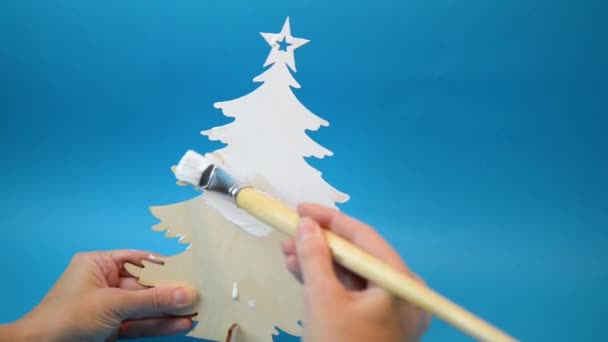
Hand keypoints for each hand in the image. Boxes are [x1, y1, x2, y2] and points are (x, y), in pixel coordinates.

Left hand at [2, 250, 197, 341]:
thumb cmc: (66, 318)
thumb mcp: (113, 304)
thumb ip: (151, 301)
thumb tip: (186, 293)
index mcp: (98, 265)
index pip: (139, 260)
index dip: (164, 265)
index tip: (190, 268)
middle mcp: (104, 283)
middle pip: (145, 286)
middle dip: (171, 292)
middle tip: (199, 293)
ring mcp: (109, 308)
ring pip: (145, 307)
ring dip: (169, 311)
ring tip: (197, 311)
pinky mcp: (112, 329)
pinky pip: (140, 324)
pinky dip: (159, 325)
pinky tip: (181, 324)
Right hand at [281, 204, 430, 341]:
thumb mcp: (323, 301)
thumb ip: (314, 257)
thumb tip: (306, 224)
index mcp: (400, 285)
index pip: (365, 238)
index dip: (330, 220)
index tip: (301, 209)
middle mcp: (402, 293)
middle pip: (358, 255)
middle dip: (320, 243)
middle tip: (289, 232)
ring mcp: (391, 310)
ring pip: (351, 274)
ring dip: (318, 262)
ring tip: (286, 252)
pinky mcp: (377, 323)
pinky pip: (351, 293)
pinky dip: (326, 282)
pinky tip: (299, 271)